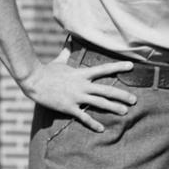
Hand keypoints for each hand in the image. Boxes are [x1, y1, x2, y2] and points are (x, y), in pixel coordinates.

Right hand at [19, 55, 136, 132]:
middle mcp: (82, 85)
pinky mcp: (69, 107)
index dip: (118, 67)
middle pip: (107, 90)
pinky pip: (83, 117)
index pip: (104, 69)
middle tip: (134, 100)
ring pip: (99, 103)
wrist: (34, 81)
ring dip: (113, 108)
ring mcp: (76, 97)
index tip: (131, 66)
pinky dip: (93, 123)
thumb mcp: (60, 60)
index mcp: (82, 73)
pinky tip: (101, 129)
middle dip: (122, 95)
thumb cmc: (46, 70)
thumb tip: (69, 39)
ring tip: (125, 112)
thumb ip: (67, 51)